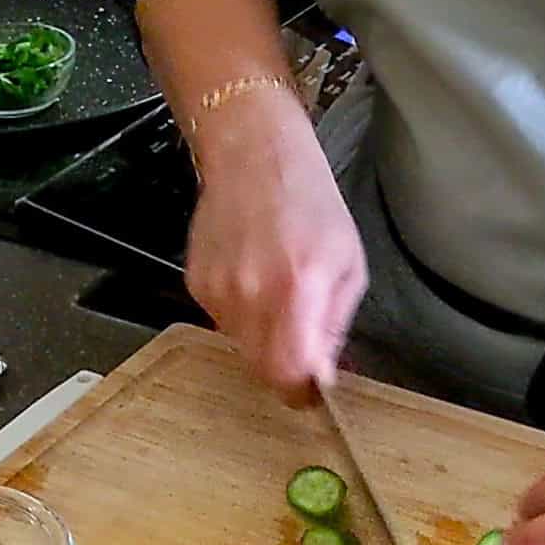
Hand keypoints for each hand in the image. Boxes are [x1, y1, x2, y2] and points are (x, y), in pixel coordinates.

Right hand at [184, 88, 367, 405]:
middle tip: (305, 350)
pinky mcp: (196, 285)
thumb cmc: (309, 201)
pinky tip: (256, 280)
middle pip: (262, 370)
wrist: (254, 153)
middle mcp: (251, 292)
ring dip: (266, 341)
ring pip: (242, 349)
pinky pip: (224, 324)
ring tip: (281, 296)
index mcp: (297, 285)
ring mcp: (218, 289)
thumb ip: (335, 325)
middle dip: (287, 370)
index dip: (302, 391)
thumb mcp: (348, 263)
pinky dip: (244, 316)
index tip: (314, 390)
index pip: (288, 371)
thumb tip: (325, 374)